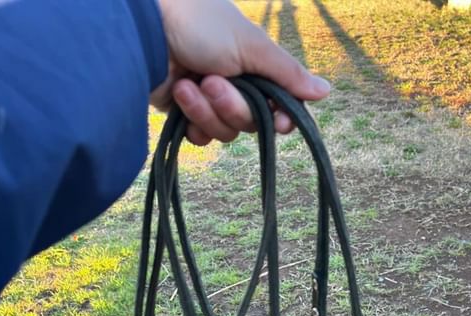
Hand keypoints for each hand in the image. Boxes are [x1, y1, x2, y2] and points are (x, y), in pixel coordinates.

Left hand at [151, 0, 329, 145]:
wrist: (144, 29)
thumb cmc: (200, 24)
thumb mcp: (252, 45)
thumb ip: (288, 74)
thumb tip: (326, 91)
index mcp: (255, 65)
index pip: (280, 104)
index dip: (281, 117)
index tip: (281, 122)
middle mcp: (236, 83)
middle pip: (252, 122)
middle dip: (233, 105)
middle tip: (212, 80)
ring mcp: (210, 99)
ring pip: (226, 131)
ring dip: (207, 110)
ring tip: (188, 83)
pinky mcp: (185, 112)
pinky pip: (201, 136)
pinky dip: (193, 120)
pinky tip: (180, 96)